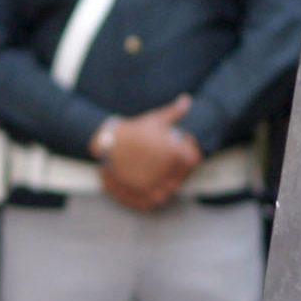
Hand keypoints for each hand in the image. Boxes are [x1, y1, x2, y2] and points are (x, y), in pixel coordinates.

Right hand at [98, 96, 200, 211]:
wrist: (106, 143)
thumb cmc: (134, 130)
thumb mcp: (156, 120)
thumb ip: (175, 112)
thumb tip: (187, 100)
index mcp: (175, 155)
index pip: (194, 160)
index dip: (190, 152)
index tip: (182, 145)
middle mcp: (166, 174)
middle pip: (183, 176)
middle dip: (180, 167)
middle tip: (169, 158)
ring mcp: (153, 188)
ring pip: (170, 190)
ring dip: (169, 181)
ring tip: (160, 169)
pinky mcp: (141, 198)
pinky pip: (154, 201)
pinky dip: (154, 194)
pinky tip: (149, 181)